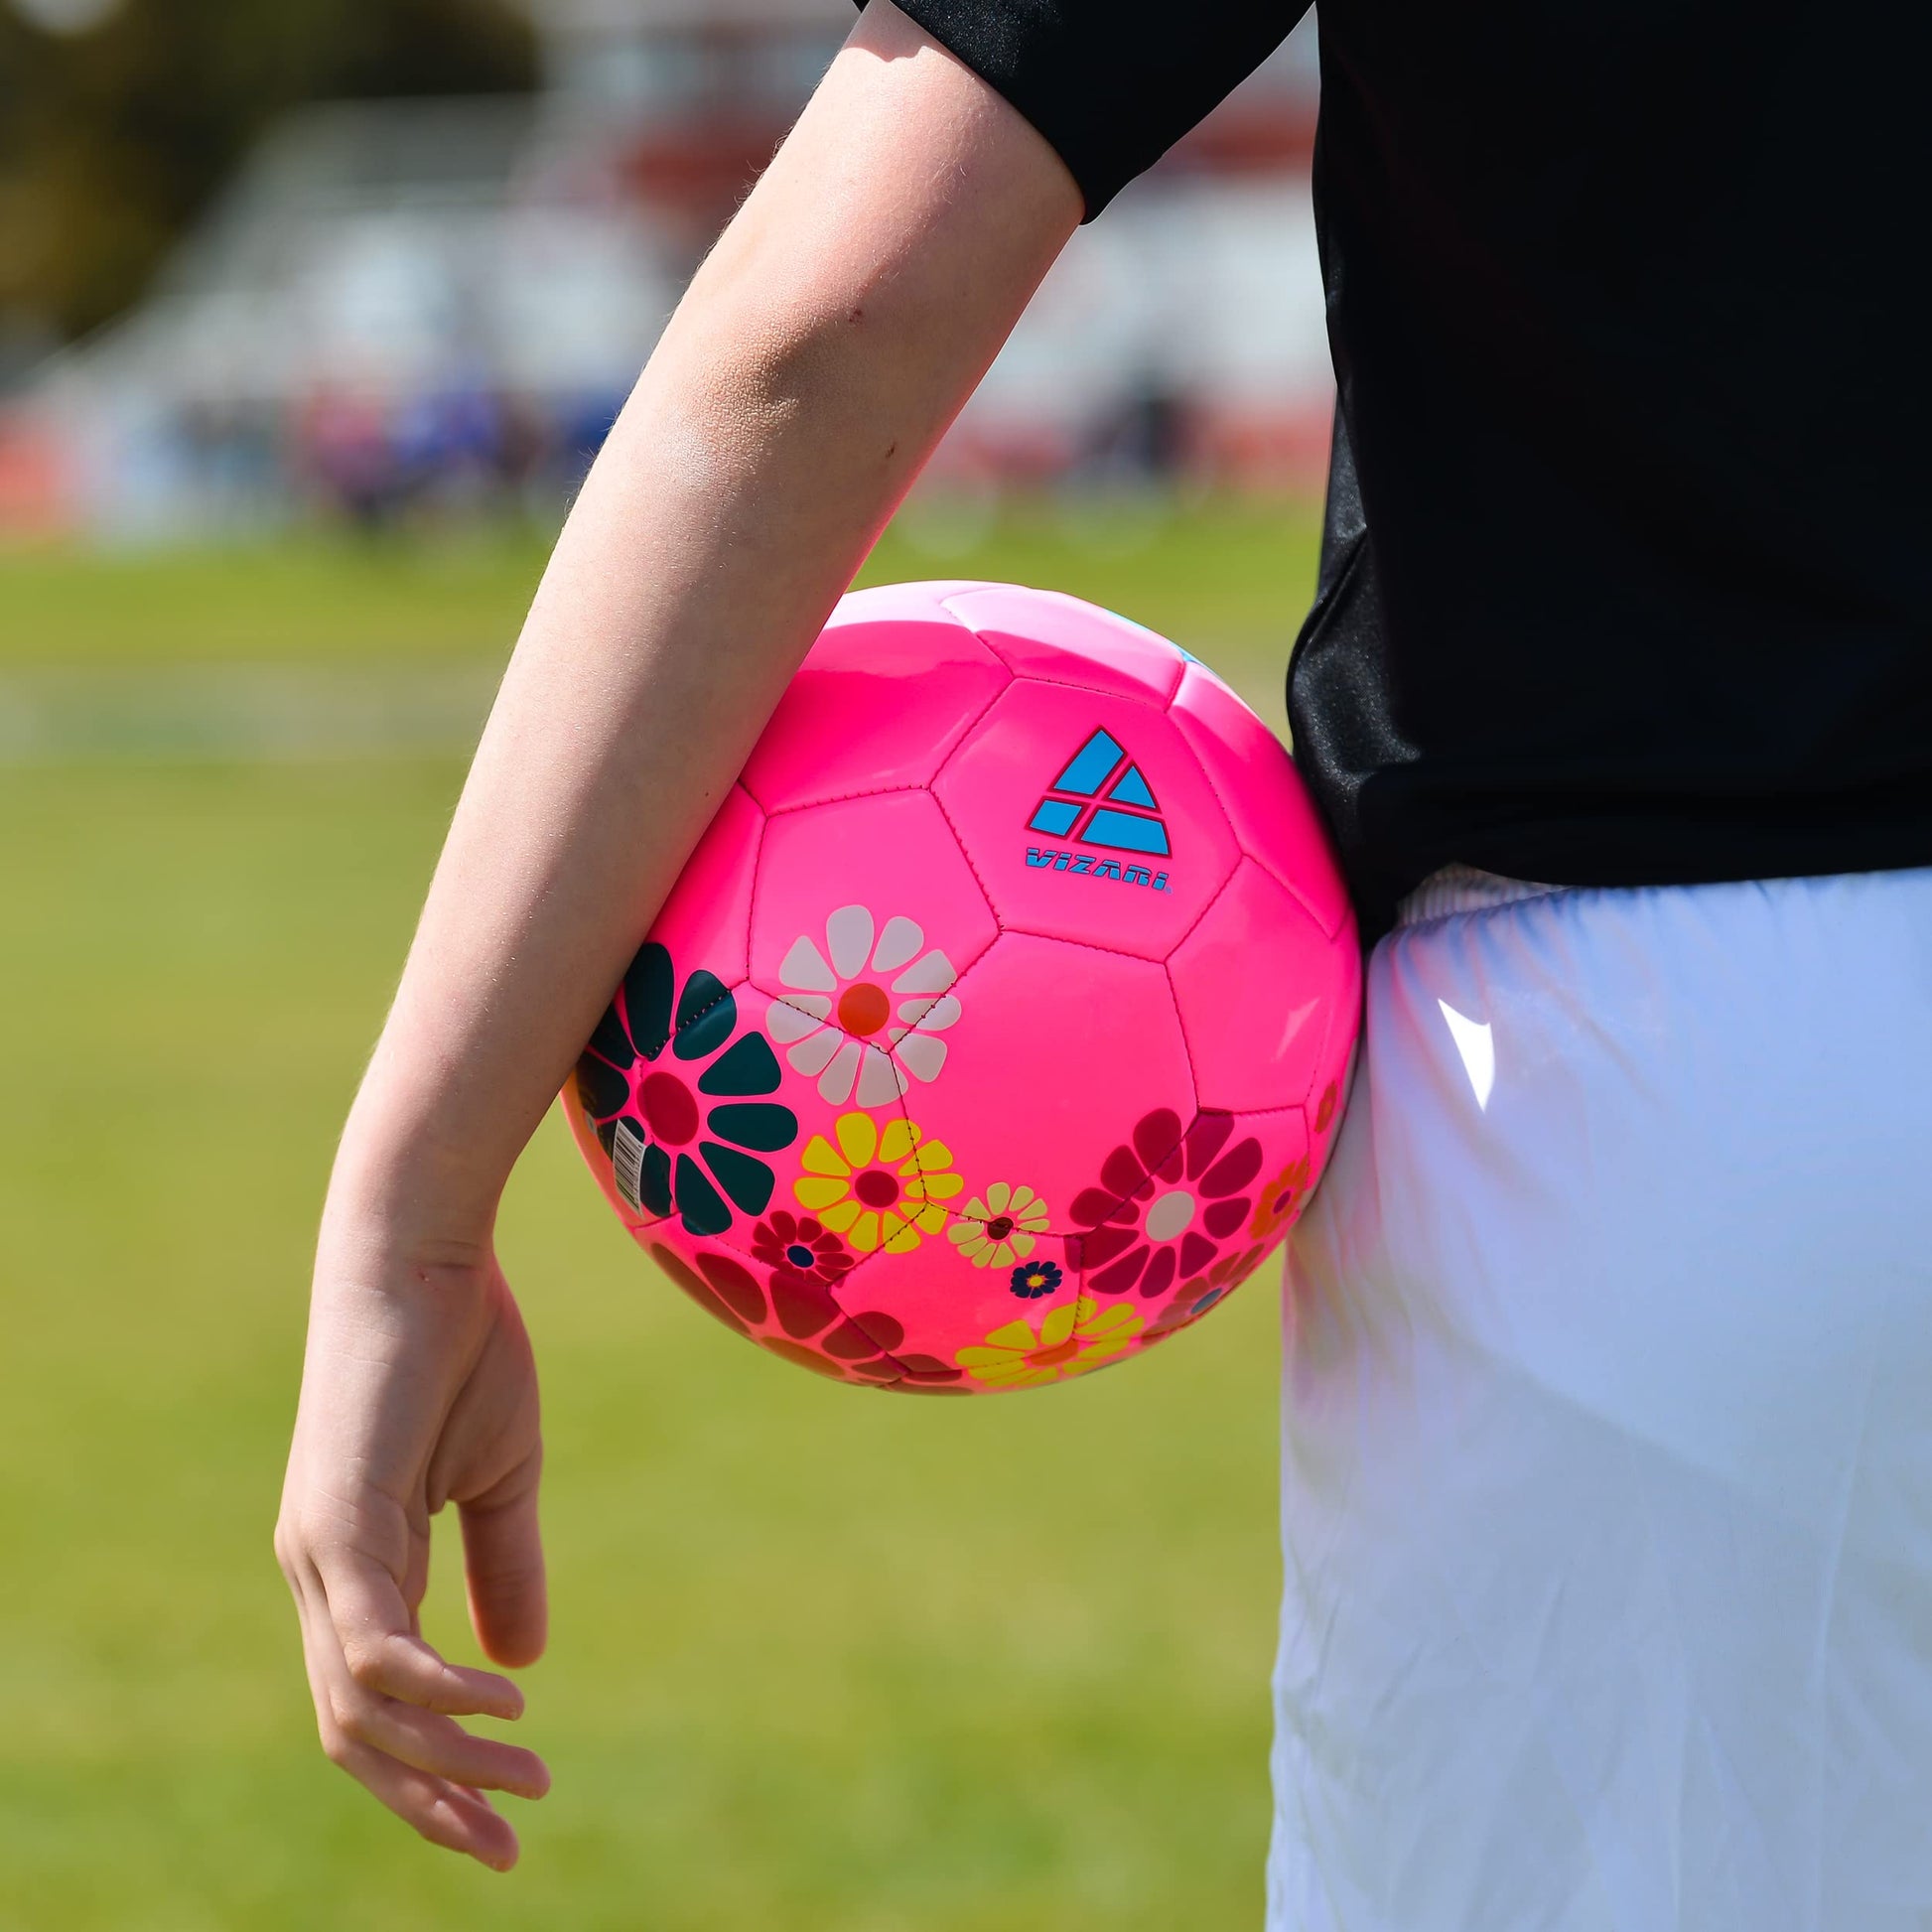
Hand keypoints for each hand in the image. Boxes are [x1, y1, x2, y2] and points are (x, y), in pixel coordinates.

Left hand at [276, 1228, 549, 1869]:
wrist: (423, 1249)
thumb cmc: (462, 1345)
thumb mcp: (503, 1474)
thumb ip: (505, 1564)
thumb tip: (523, 1663)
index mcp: (355, 1563)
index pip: (373, 1703)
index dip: (432, 1770)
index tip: (502, 1817)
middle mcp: (319, 1572)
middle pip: (354, 1731)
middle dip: (428, 1800)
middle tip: (505, 1843)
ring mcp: (319, 1551)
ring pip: (362, 1705)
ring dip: (444, 1759)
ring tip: (524, 1777)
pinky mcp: (338, 1522)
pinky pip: (377, 1644)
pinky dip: (438, 1690)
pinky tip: (502, 1701)